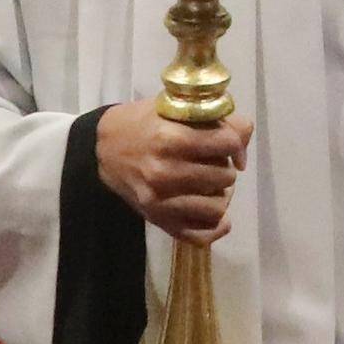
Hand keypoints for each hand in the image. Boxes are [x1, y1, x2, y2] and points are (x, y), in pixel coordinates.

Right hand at [95, 102, 243, 244]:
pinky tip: (214, 212)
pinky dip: (215, 227)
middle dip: (224, 166)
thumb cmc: (144, 123)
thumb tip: (241, 149)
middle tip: (212, 161)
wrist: (102, 150)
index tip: (227, 143)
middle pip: (225, 176)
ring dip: (220, 194)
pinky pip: (200, 236)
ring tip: (209, 184)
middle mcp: (165, 172)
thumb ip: (216, 118)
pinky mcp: (157, 220)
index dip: (234, 142)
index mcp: (171, 138)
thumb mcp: (176, 107)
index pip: (227, 143)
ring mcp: (160, 201)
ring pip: (217, 208)